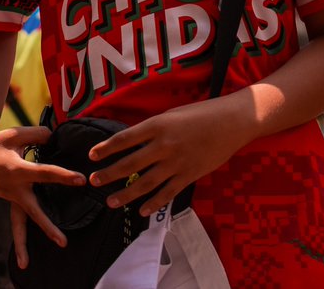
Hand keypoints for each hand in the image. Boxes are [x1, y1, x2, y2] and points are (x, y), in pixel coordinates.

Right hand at [0, 123, 84, 268]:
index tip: (81, 180)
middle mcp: (14, 188)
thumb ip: (38, 135)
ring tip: (25, 265)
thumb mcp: (15, 134)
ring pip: (18, 223)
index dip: (64, 176)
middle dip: (47, 227)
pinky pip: (17, 218)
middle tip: (63, 243)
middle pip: (33, 212)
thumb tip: (56, 138)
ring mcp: (10, 197)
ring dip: (20, 244)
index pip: (45, 174)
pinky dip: (21, 234)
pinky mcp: (10, 200)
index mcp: (17, 170)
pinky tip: (25, 251)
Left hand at [87, 98, 244, 216]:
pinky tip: (141, 210)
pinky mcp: (189, 175)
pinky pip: (167, 193)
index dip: (106, 148)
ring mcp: (176, 163)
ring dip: (126, 194)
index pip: (124, 139)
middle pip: (129, 163)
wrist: (232, 122)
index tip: (92, 155)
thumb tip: (134, 142)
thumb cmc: (202, 113)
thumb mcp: (172, 114)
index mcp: (157, 125)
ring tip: (110, 202)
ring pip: (145, 183)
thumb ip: (153, 129)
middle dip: (109, 174)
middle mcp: (163, 145)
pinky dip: (153, 203)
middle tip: (94, 181)